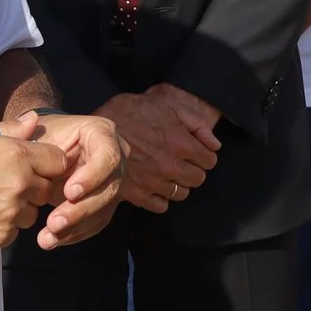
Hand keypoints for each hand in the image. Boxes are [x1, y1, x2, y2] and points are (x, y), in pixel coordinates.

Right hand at [0, 122, 81, 252]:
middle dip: (33, 186)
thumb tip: (34, 120)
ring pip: (31, 213)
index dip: (46, 163)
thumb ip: (9, 130)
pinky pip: (13, 233)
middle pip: (47, 189)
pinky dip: (2, 227)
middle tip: (3, 184)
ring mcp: (9, 215)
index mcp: (15, 155)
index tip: (31, 165)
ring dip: (18, 209)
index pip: (58, 161)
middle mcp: (18, 185)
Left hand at [13, 111, 125, 249]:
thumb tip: (29, 121)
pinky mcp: (106, 203)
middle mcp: (116, 157)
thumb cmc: (41, 140)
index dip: (92, 176)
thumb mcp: (33, 134)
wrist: (46, 156)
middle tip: (54, 223)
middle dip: (82, 209)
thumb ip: (24, 130)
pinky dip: (75, 234)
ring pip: (104, 209)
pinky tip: (53, 240)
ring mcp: (114, 181)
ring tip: (48, 237)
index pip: (107, 155)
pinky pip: (97, 223)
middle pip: (110, 187)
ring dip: (77, 227)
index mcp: (102, 133)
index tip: (69, 192)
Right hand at [100, 86, 222, 213]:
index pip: (209, 161)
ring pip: (180, 193)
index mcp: (180, 142)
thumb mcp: (166, 104)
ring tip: (168, 173)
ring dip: (178, 184)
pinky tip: (155, 185)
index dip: (205, 155)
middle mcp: (170, 165)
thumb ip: (196, 123)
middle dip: (194, 170)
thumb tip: (215, 144)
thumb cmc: (131, 111)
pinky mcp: (136, 194)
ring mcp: (153, 182)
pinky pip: (160, 205)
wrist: (95, 129)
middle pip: (197, 179)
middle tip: (184, 162)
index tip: (197, 152)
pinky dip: (161, 198)